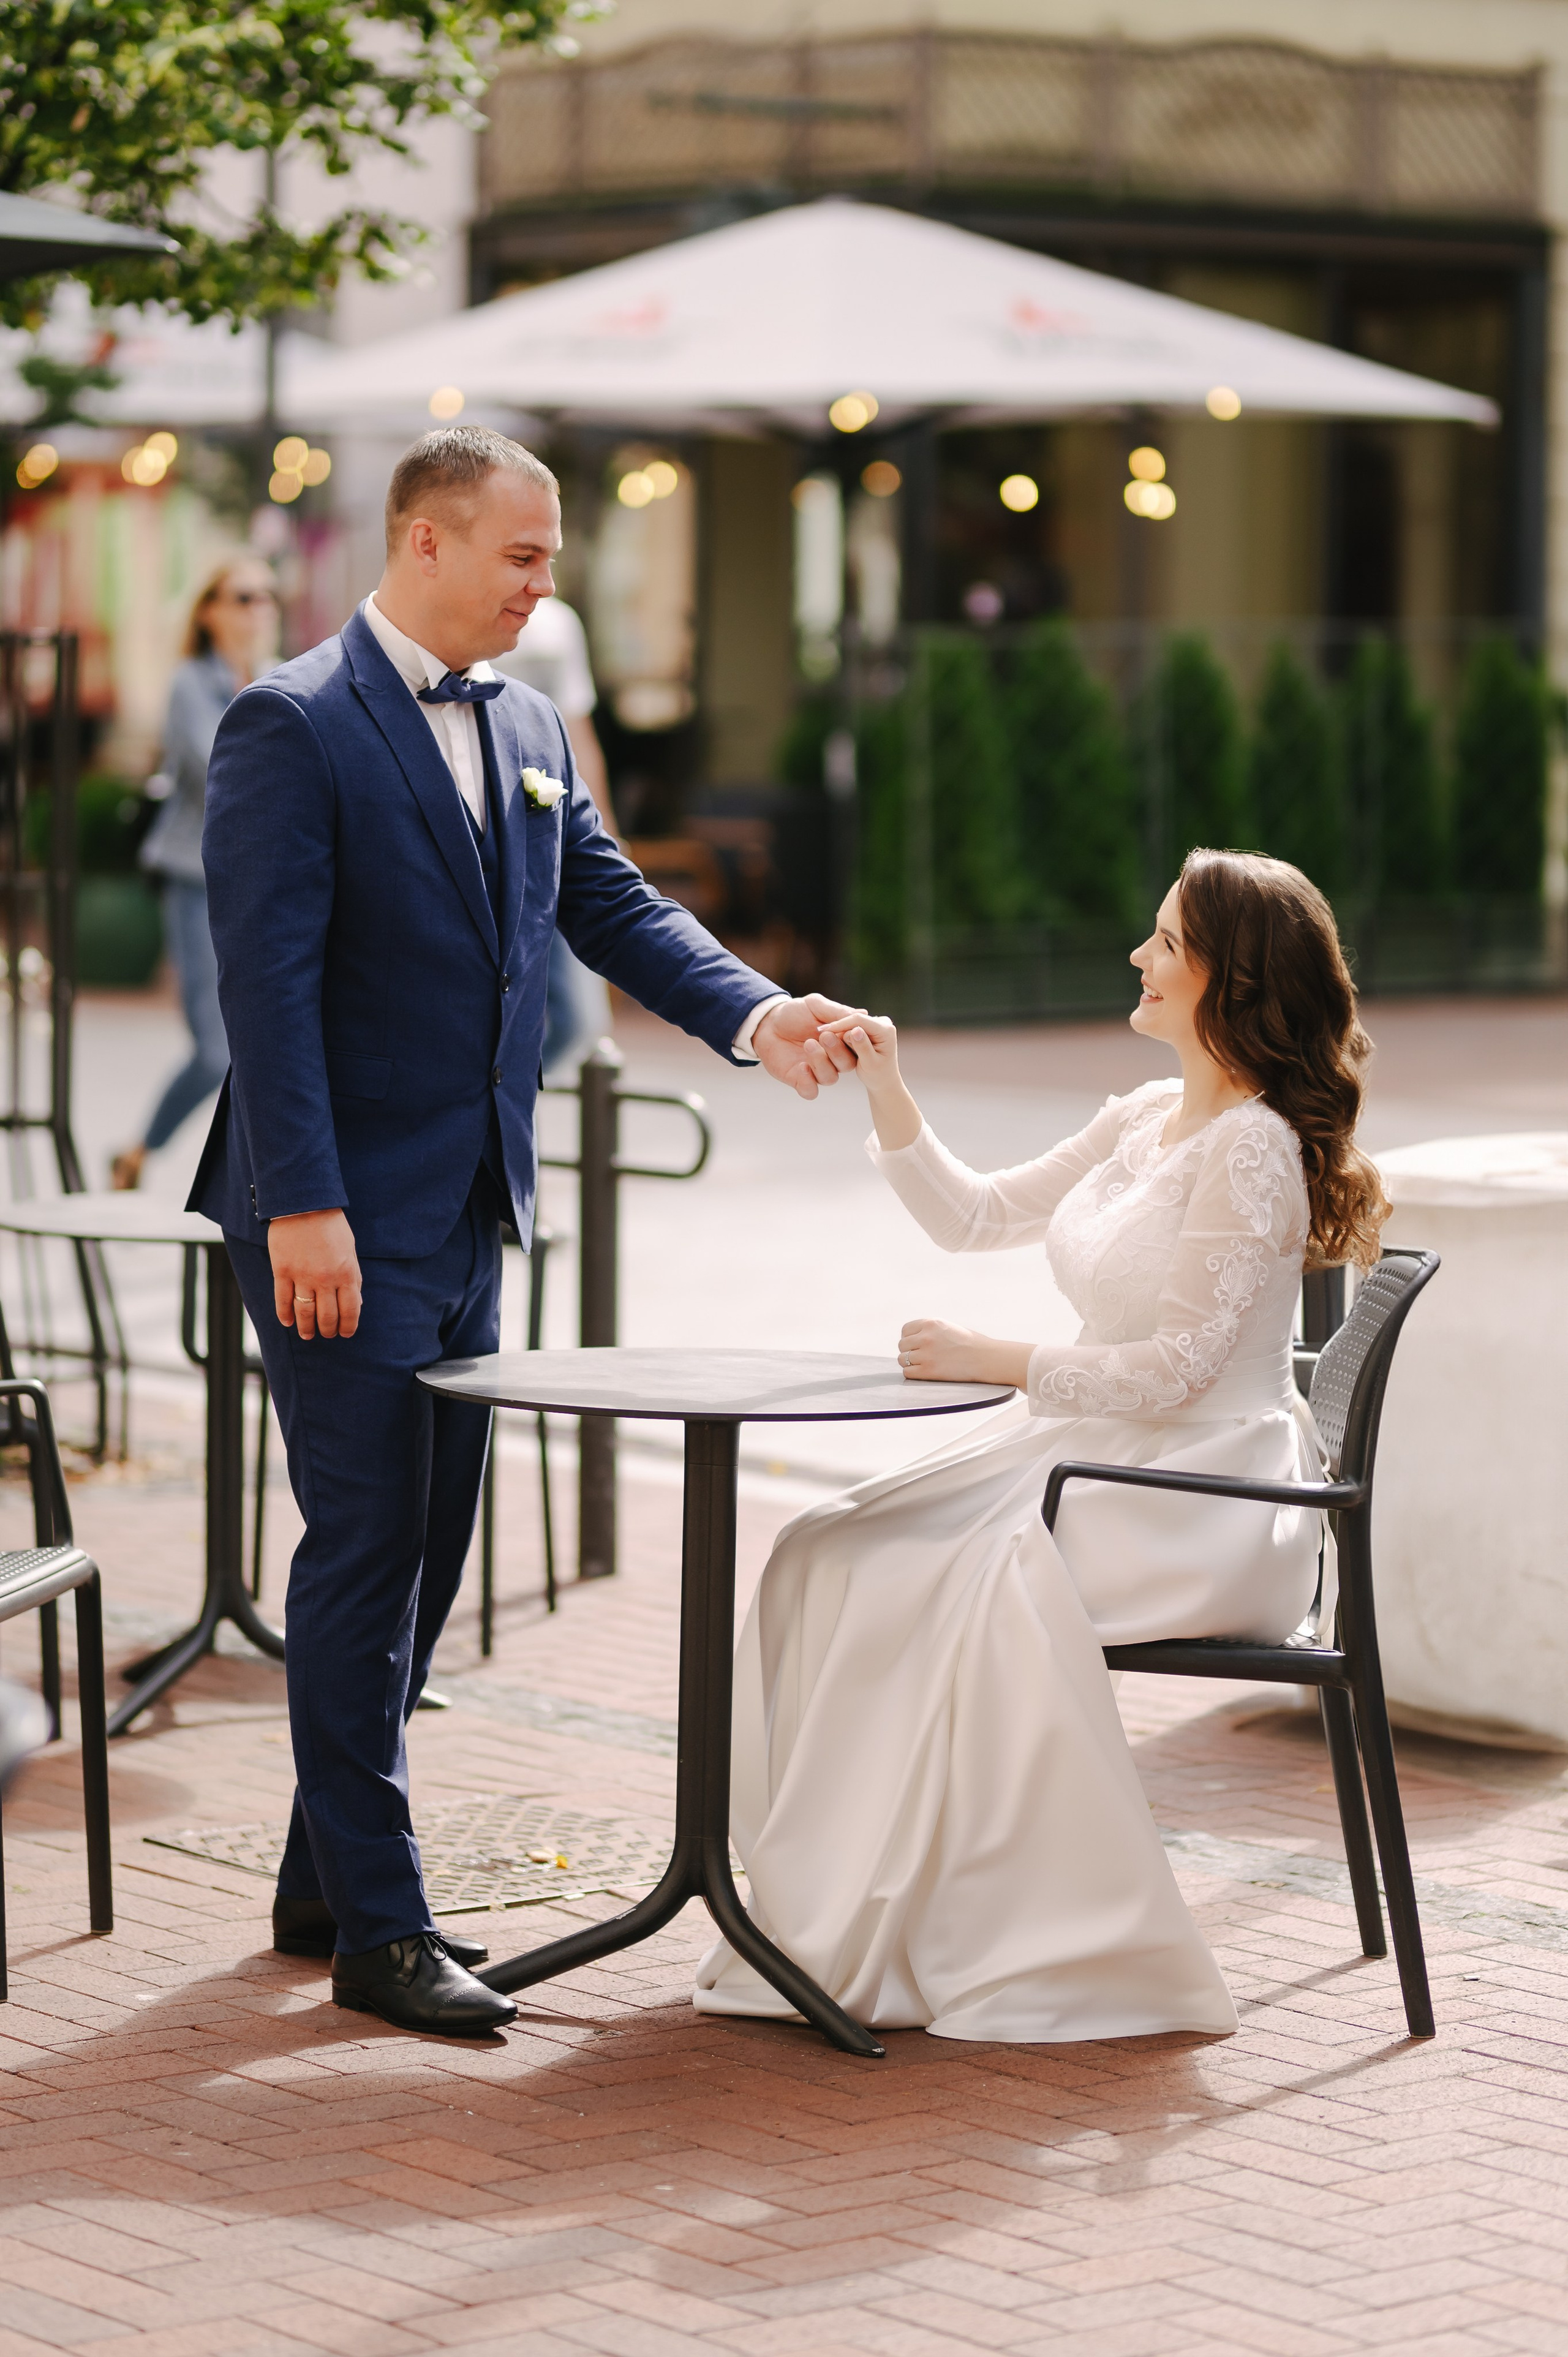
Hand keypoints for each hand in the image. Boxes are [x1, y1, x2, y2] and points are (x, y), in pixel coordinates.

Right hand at [268, 1208, 362, 1339]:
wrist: (304, 1204)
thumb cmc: (331, 1225)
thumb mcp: (350, 1250)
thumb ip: (354, 1276)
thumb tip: (357, 1302)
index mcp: (346, 1273)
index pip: (350, 1310)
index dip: (348, 1326)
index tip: (345, 1333)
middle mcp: (325, 1279)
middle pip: (327, 1316)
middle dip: (328, 1330)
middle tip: (326, 1334)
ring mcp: (302, 1276)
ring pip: (304, 1312)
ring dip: (306, 1328)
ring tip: (307, 1335)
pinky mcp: (282, 1271)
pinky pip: (283, 1300)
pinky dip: (284, 1314)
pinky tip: (287, 1323)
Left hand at [752, 994, 866, 1099]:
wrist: (768, 1023)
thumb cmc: (795, 1012)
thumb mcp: (816, 1005)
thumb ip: (837, 1011)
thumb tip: (864, 1013)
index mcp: (841, 1041)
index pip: (857, 1047)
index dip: (855, 1041)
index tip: (847, 1030)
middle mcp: (832, 1059)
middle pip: (846, 1064)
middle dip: (837, 1052)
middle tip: (825, 1036)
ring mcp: (817, 1071)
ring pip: (830, 1078)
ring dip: (821, 1062)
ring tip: (809, 1044)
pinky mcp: (800, 1081)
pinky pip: (810, 1091)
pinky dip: (808, 1082)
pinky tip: (802, 1067)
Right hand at [819, 1010, 923, 1149]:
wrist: (884, 1081)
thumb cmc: (878, 1076)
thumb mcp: (870, 1064)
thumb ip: (863, 1046)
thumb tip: (855, 1030)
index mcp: (885, 1029)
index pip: (858, 1020)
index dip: (839, 1024)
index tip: (820, 1030)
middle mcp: (881, 1023)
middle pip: (853, 1019)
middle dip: (838, 1028)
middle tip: (822, 1039)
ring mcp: (874, 1024)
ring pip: (850, 1022)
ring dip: (838, 1032)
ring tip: (828, 1043)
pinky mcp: (867, 1027)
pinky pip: (850, 1026)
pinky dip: (841, 1034)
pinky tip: (834, 1042)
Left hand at [898, 1318, 1031, 1389]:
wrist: (987, 1358)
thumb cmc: (970, 1344)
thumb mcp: (948, 1328)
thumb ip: (929, 1330)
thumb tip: (910, 1339)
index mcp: (931, 1323)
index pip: (905, 1330)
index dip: (910, 1339)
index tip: (919, 1345)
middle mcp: (926, 1337)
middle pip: (902, 1345)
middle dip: (910, 1351)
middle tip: (923, 1357)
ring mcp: (926, 1354)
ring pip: (902, 1359)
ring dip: (911, 1363)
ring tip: (925, 1365)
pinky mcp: (929, 1371)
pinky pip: (908, 1372)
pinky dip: (914, 1374)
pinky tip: (925, 1373)